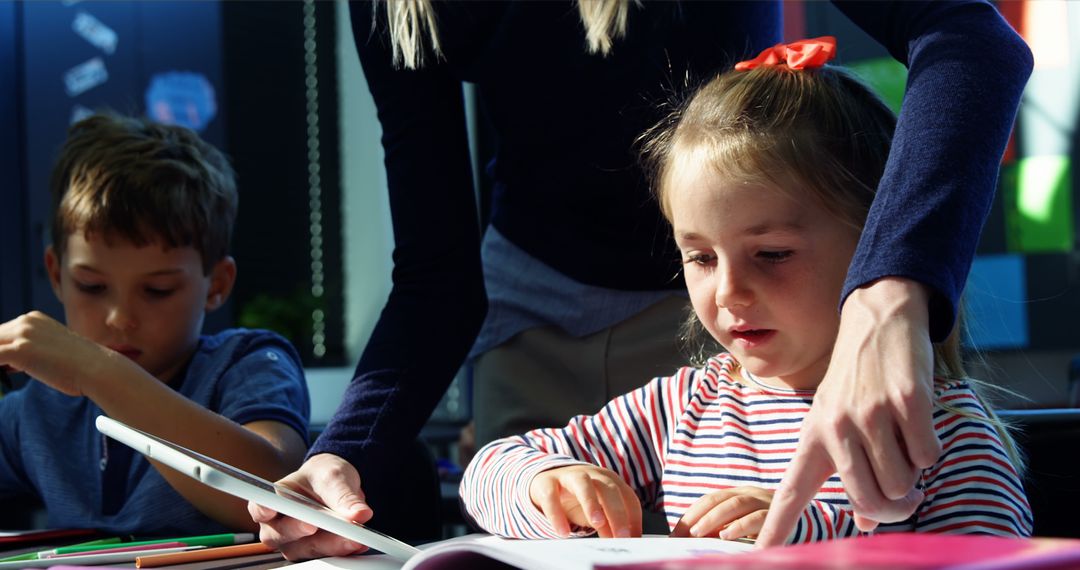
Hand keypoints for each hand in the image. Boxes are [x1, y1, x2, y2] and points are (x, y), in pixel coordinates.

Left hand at [0, 311, 118, 395]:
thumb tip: (7, 363)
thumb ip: (29, 350)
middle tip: (4, 372)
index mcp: (33, 319)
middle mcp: (26, 322)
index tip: (3, 366)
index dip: (0, 350)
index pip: (1, 334)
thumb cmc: (77, 365)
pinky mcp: (19, 350)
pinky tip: (3, 378)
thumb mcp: (50, 349)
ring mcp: (22, 334)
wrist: (96, 368)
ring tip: (5, 374)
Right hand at [249, 454, 372, 559]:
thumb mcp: (335, 476)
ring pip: (304, 548)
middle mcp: (278, 523)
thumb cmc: (324, 476)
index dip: (261, 510)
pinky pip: (324, 555)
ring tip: (352, 537)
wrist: (335, 485)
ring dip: (328, 544)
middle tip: (316, 525)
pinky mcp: (312, 551)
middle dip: (300, 530)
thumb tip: (359, 513)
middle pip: (280, 534)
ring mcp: (293, 540)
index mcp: (276, 497)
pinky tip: (356, 543)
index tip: (269, 510)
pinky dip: (341, 550)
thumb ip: (344, 495)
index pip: (260, 506)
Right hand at [529, 464, 641, 537]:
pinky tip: (563, 532)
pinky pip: (551, 496)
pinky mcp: (547, 482)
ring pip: (583, 484)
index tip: (634, 538)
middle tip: (622, 536)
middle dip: (618, 512)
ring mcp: (569, 476)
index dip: (633, 517)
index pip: (627, 496)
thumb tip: (621, 540)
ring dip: (591, 503)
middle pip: (609, 489)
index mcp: (609, 480)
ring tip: (597, 524)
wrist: (546, 482)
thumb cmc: (577, 498)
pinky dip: (557, 514)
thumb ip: (608, 523)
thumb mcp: (596, 511)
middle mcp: (591, 475)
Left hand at [671, 487, 772, 539]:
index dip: (692, 513)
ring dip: (716, 519)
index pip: (711, 499)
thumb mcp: (747, 523)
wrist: (812, 523)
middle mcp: (751, 494)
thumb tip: (695, 538)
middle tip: (686, 533)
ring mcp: (765, 502)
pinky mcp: (780, 514)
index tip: (676, 532)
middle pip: (720, 499)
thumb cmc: (773, 525)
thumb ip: (725, 526)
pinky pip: (759, 518)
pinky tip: (728, 536)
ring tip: (701, 533)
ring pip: (737, 504)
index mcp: (740, 493)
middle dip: (699, 515)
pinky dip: (741, 527)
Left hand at [756, 278, 939, 547]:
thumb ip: (849, 472)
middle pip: (870, 503)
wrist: (878, 320)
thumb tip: (868, 525)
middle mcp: (836, 429)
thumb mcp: (839, 422)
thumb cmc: (858, 382)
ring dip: (915, 474)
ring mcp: (870, 415)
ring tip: (904, 442)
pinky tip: (917, 421)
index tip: (758, 559)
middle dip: (895, 508)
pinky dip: (931, 448)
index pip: (791, 492)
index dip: (777, 528)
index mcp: (814, 438)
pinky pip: (928, 456)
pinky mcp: (906, 402)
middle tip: (906, 494)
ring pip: (903, 484)